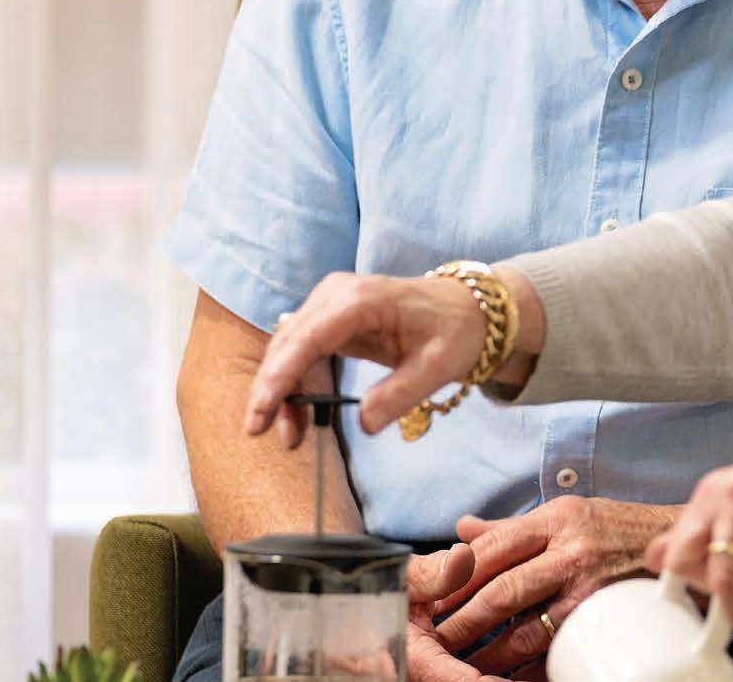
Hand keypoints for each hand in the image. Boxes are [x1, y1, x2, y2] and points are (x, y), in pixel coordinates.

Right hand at [244, 270, 486, 445]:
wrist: (468, 310)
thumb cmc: (455, 332)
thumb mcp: (438, 367)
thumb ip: (400, 395)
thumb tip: (365, 424)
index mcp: (362, 300)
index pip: (308, 337)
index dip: (281, 374)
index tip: (263, 409)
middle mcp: (337, 295)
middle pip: (288, 343)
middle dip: (273, 389)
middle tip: (263, 432)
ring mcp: (330, 303)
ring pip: (289, 349)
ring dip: (283, 392)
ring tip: (290, 437)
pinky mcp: (331, 318)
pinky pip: (302, 351)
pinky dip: (296, 384)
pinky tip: (300, 417)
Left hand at [418, 498, 679, 673]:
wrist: (686, 544)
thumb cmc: (621, 529)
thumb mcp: (568, 513)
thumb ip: (514, 527)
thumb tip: (463, 530)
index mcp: (556, 519)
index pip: (491, 549)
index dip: (456, 579)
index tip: (431, 602)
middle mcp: (572, 550)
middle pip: (503, 592)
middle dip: (464, 623)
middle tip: (437, 643)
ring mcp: (591, 588)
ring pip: (527, 629)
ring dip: (491, 654)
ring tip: (466, 668)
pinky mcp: (607, 618)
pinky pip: (559, 650)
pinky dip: (532, 670)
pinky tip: (512, 677)